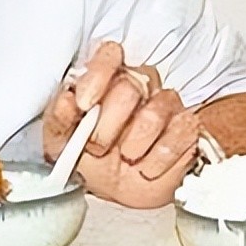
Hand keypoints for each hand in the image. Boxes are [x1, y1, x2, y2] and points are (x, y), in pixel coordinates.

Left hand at [43, 41, 200, 207]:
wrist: (119, 191)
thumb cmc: (91, 157)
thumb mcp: (62, 142)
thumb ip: (59, 120)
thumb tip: (66, 101)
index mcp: (106, 78)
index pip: (110, 55)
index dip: (97, 75)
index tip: (83, 103)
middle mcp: (138, 84)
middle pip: (128, 88)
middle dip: (106, 126)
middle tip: (96, 146)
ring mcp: (165, 104)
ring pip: (153, 114)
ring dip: (133, 145)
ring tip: (125, 157)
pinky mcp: (187, 126)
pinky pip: (179, 135)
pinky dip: (157, 160)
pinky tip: (146, 168)